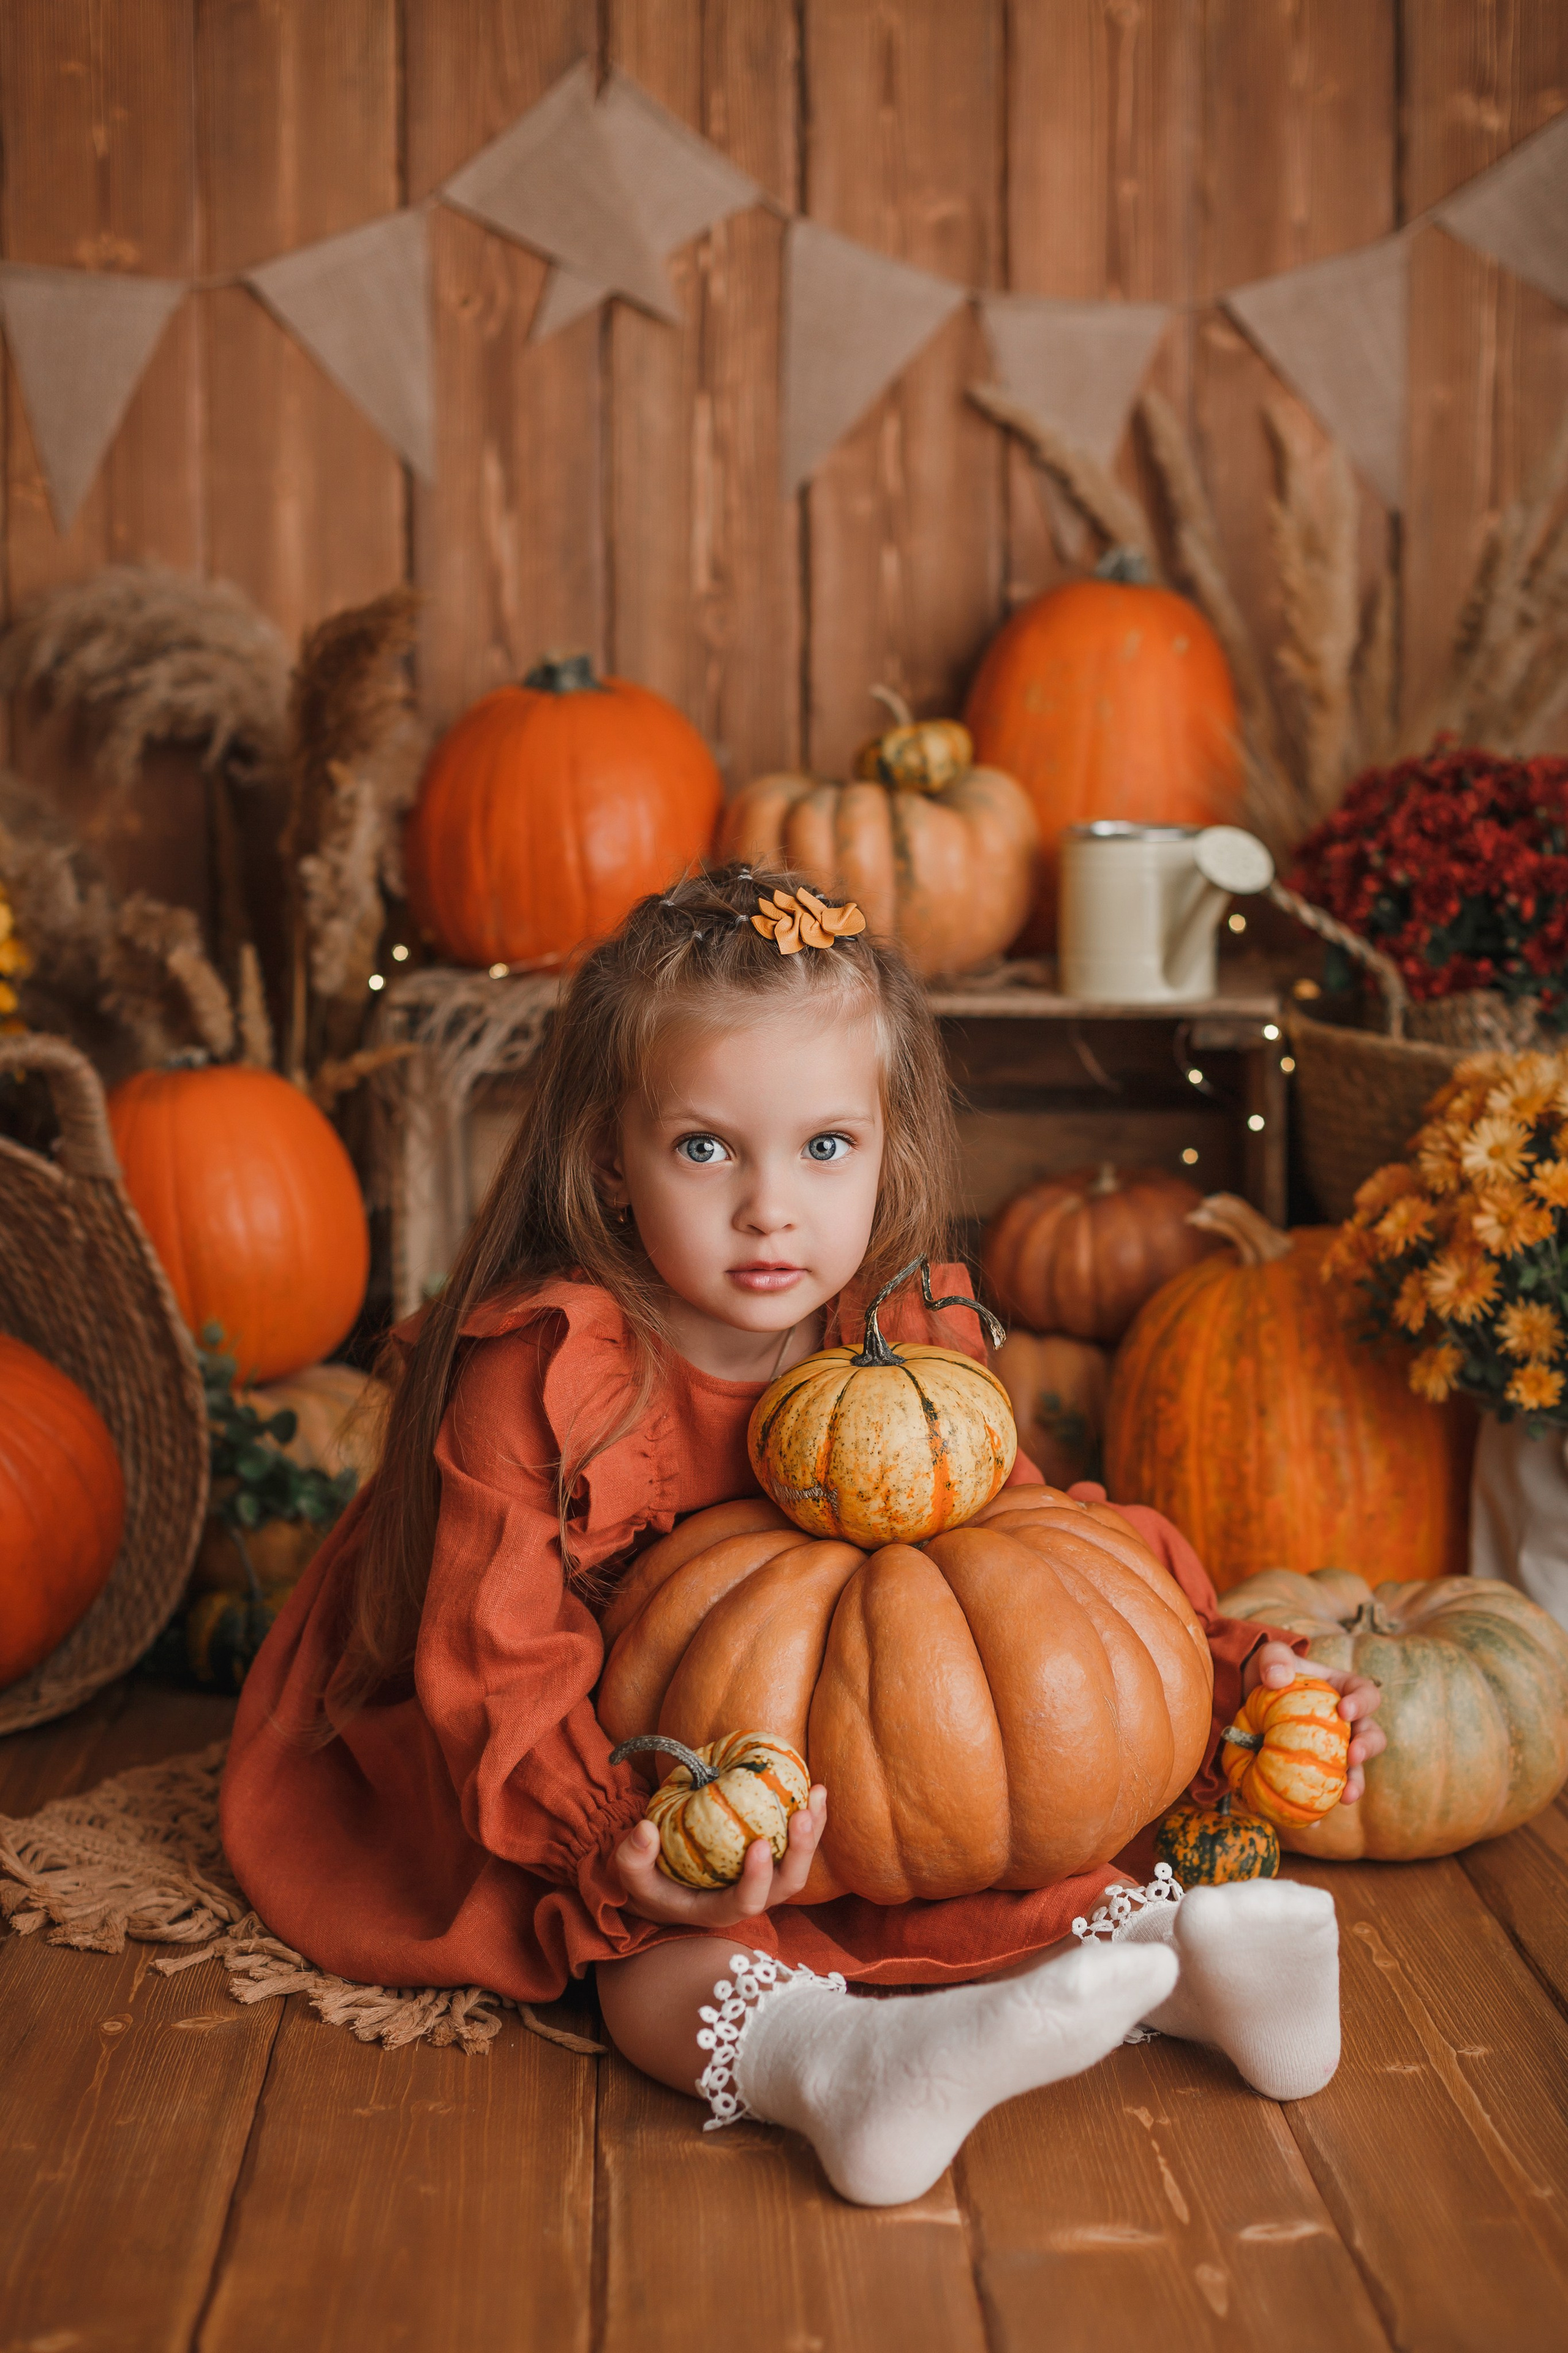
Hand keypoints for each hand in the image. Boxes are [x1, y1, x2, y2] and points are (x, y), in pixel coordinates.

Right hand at [614, 1786, 827, 1925]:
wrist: (663, 1886)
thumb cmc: (649, 1883)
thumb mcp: (631, 1876)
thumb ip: (633, 1858)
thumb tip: (645, 1830)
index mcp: (720, 1910)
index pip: (747, 1902)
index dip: (758, 1880)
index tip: (759, 1847)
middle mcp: (751, 1898)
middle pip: (788, 1885)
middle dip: (801, 1852)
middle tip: (801, 1814)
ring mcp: (765, 1880)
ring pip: (800, 1862)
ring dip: (813, 1830)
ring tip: (818, 1792)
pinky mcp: (772, 1859)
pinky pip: (795, 1841)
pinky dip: (808, 1816)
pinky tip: (813, 1786)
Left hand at [1242, 1641, 1385, 1805]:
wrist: (1248, 1699)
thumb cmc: (1268, 1673)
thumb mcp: (1268, 1657)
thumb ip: (1274, 1658)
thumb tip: (1278, 1678)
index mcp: (1344, 1690)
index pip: (1366, 1693)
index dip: (1362, 1703)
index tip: (1345, 1710)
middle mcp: (1347, 1724)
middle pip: (1371, 1736)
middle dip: (1367, 1747)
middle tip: (1353, 1755)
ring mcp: (1335, 1750)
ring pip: (1356, 1770)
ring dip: (1355, 1784)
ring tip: (1345, 1797)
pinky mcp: (1319, 1772)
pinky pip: (1324, 1791)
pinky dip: (1320, 1807)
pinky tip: (1312, 1820)